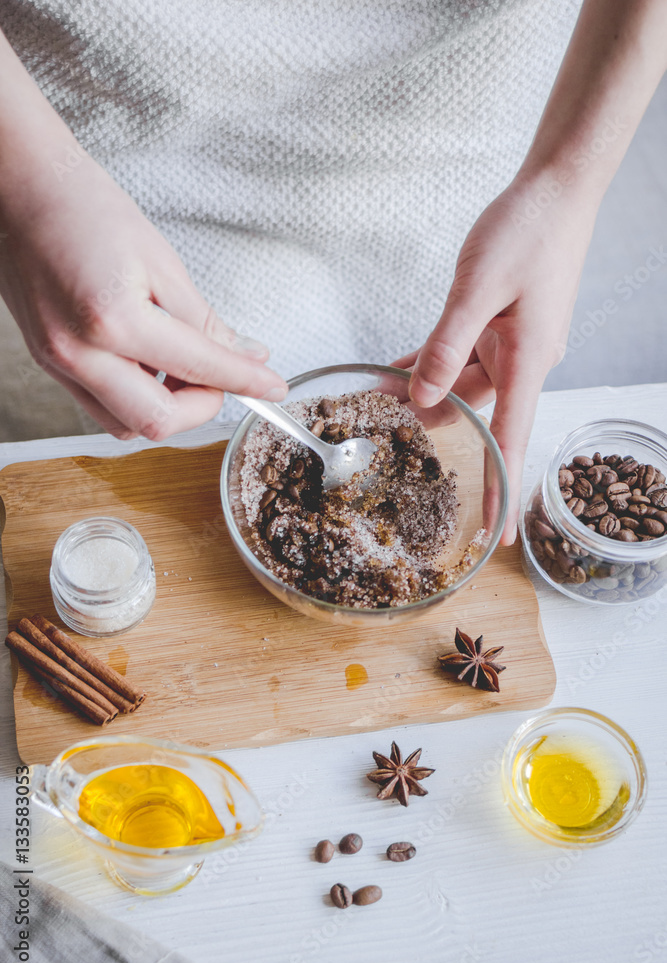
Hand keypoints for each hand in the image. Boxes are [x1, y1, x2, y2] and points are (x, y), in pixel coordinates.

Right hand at [0, 151, 287, 439]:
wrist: (22, 192)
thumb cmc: (85, 210)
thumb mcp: (161, 261)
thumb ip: (203, 321)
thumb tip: (244, 354)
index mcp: (113, 319)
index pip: (198, 367)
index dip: (244, 380)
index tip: (272, 387)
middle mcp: (79, 353)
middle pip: (157, 421)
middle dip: (202, 408)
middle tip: (221, 379)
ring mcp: (59, 364)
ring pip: (126, 426)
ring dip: (165, 409)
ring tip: (181, 370)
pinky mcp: (50, 365)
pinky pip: (101, 408)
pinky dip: (135, 400)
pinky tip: (148, 367)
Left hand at [396, 176, 595, 542]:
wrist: (555, 190)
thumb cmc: (527, 233)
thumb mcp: (478, 288)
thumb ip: (446, 345)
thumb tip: (423, 397)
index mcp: (526, 362)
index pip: (512, 441)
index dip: (502, 489)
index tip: (498, 536)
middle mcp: (521, 362)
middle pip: (473, 412)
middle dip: (430, 424)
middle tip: (380, 431)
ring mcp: (510, 344)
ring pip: (459, 383)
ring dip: (421, 389)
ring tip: (375, 393)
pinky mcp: (498, 326)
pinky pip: (460, 355)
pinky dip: (431, 362)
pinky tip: (398, 368)